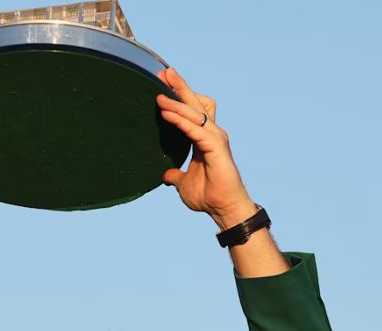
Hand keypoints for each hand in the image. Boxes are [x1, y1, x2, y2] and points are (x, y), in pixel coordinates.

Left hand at [156, 67, 255, 229]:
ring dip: (176, 102)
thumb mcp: (183, 183)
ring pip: (194, 113)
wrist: (223, 209)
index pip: (191, 111)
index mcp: (204, 138)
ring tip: (158, 95)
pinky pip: (195, 129)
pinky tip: (166, 114)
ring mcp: (215, 138)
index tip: (162, 84)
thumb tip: (166, 175)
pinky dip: (180, 120)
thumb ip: (175, 175)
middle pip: (195, 103)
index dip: (179, 96)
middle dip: (179, 87)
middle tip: (163, 72)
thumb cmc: (208, 196)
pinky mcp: (216, 147)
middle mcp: (212, 133)